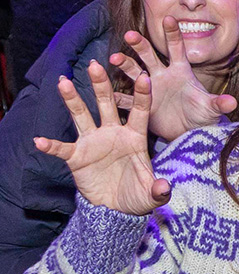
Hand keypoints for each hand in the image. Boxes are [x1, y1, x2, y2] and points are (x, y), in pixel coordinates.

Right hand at [34, 61, 170, 215]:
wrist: (115, 208)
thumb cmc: (136, 194)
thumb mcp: (152, 194)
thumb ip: (158, 190)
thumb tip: (164, 188)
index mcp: (135, 137)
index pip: (140, 112)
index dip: (142, 95)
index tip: (145, 77)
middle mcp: (113, 133)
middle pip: (107, 104)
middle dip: (101, 84)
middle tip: (95, 64)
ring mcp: (94, 142)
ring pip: (82, 116)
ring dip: (73, 100)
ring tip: (63, 82)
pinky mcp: (77, 156)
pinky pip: (62, 149)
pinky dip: (51, 145)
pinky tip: (40, 141)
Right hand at [110, 16, 237, 141]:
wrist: (190, 132)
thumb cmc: (203, 115)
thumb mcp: (211, 109)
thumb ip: (219, 104)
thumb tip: (232, 103)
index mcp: (181, 71)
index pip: (177, 48)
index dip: (173, 34)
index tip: (168, 18)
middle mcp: (163, 76)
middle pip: (150, 56)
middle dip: (140, 45)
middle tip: (129, 34)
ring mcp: (150, 89)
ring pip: (134, 72)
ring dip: (125, 65)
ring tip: (114, 58)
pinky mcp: (141, 104)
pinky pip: (126, 99)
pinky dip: (116, 95)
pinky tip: (106, 90)